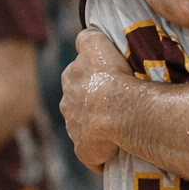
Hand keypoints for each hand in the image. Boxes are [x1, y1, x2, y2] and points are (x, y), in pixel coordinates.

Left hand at [59, 28, 131, 171]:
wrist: (120, 110)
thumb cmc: (113, 75)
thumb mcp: (96, 44)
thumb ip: (87, 38)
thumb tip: (85, 36)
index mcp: (69, 78)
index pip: (76, 74)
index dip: (91, 78)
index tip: (108, 80)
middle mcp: (67, 103)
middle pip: (79, 102)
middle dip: (92, 104)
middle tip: (117, 104)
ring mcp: (74, 129)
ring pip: (84, 127)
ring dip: (97, 128)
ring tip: (121, 127)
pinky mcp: (84, 151)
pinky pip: (92, 153)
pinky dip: (102, 154)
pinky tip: (118, 151)